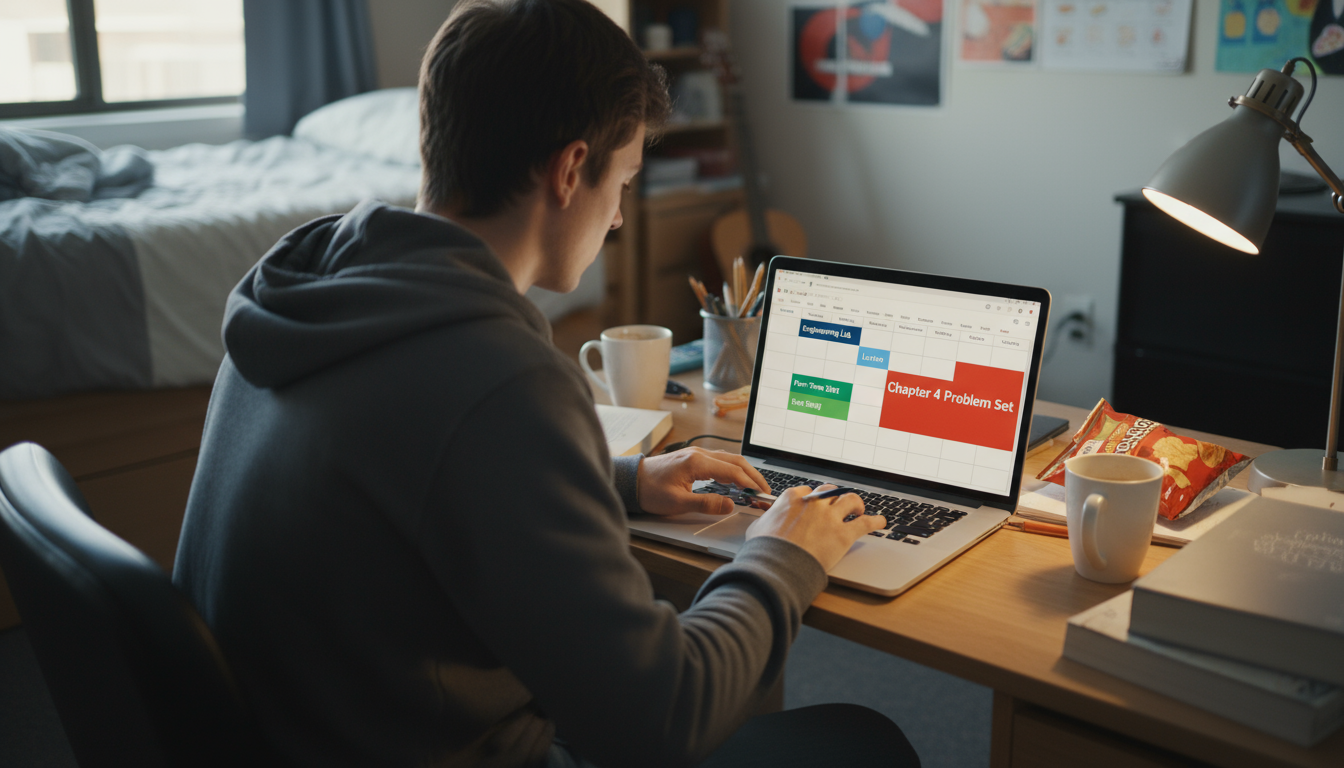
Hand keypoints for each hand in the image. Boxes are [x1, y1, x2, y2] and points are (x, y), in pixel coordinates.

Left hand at [638, 447, 770, 516]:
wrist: (632, 480)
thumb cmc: (650, 491)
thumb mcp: (678, 502)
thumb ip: (706, 503)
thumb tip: (729, 504)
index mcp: (697, 463)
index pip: (732, 471)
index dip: (749, 483)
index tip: (761, 494)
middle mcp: (699, 454)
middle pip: (735, 461)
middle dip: (752, 475)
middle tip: (764, 490)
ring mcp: (696, 454)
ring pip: (728, 458)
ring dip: (744, 471)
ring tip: (754, 485)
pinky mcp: (693, 458)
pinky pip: (719, 460)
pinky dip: (732, 469)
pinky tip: (736, 479)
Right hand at [746, 484, 884, 570]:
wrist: (776, 566)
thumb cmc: (764, 549)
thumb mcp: (758, 528)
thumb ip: (765, 520)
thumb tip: (763, 521)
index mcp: (792, 498)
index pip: (806, 491)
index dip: (811, 499)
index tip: (814, 506)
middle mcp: (813, 503)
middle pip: (829, 491)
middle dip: (834, 497)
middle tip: (836, 505)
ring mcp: (829, 517)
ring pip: (850, 500)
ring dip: (856, 504)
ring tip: (858, 510)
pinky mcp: (843, 534)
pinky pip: (865, 523)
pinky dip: (875, 521)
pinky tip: (880, 522)